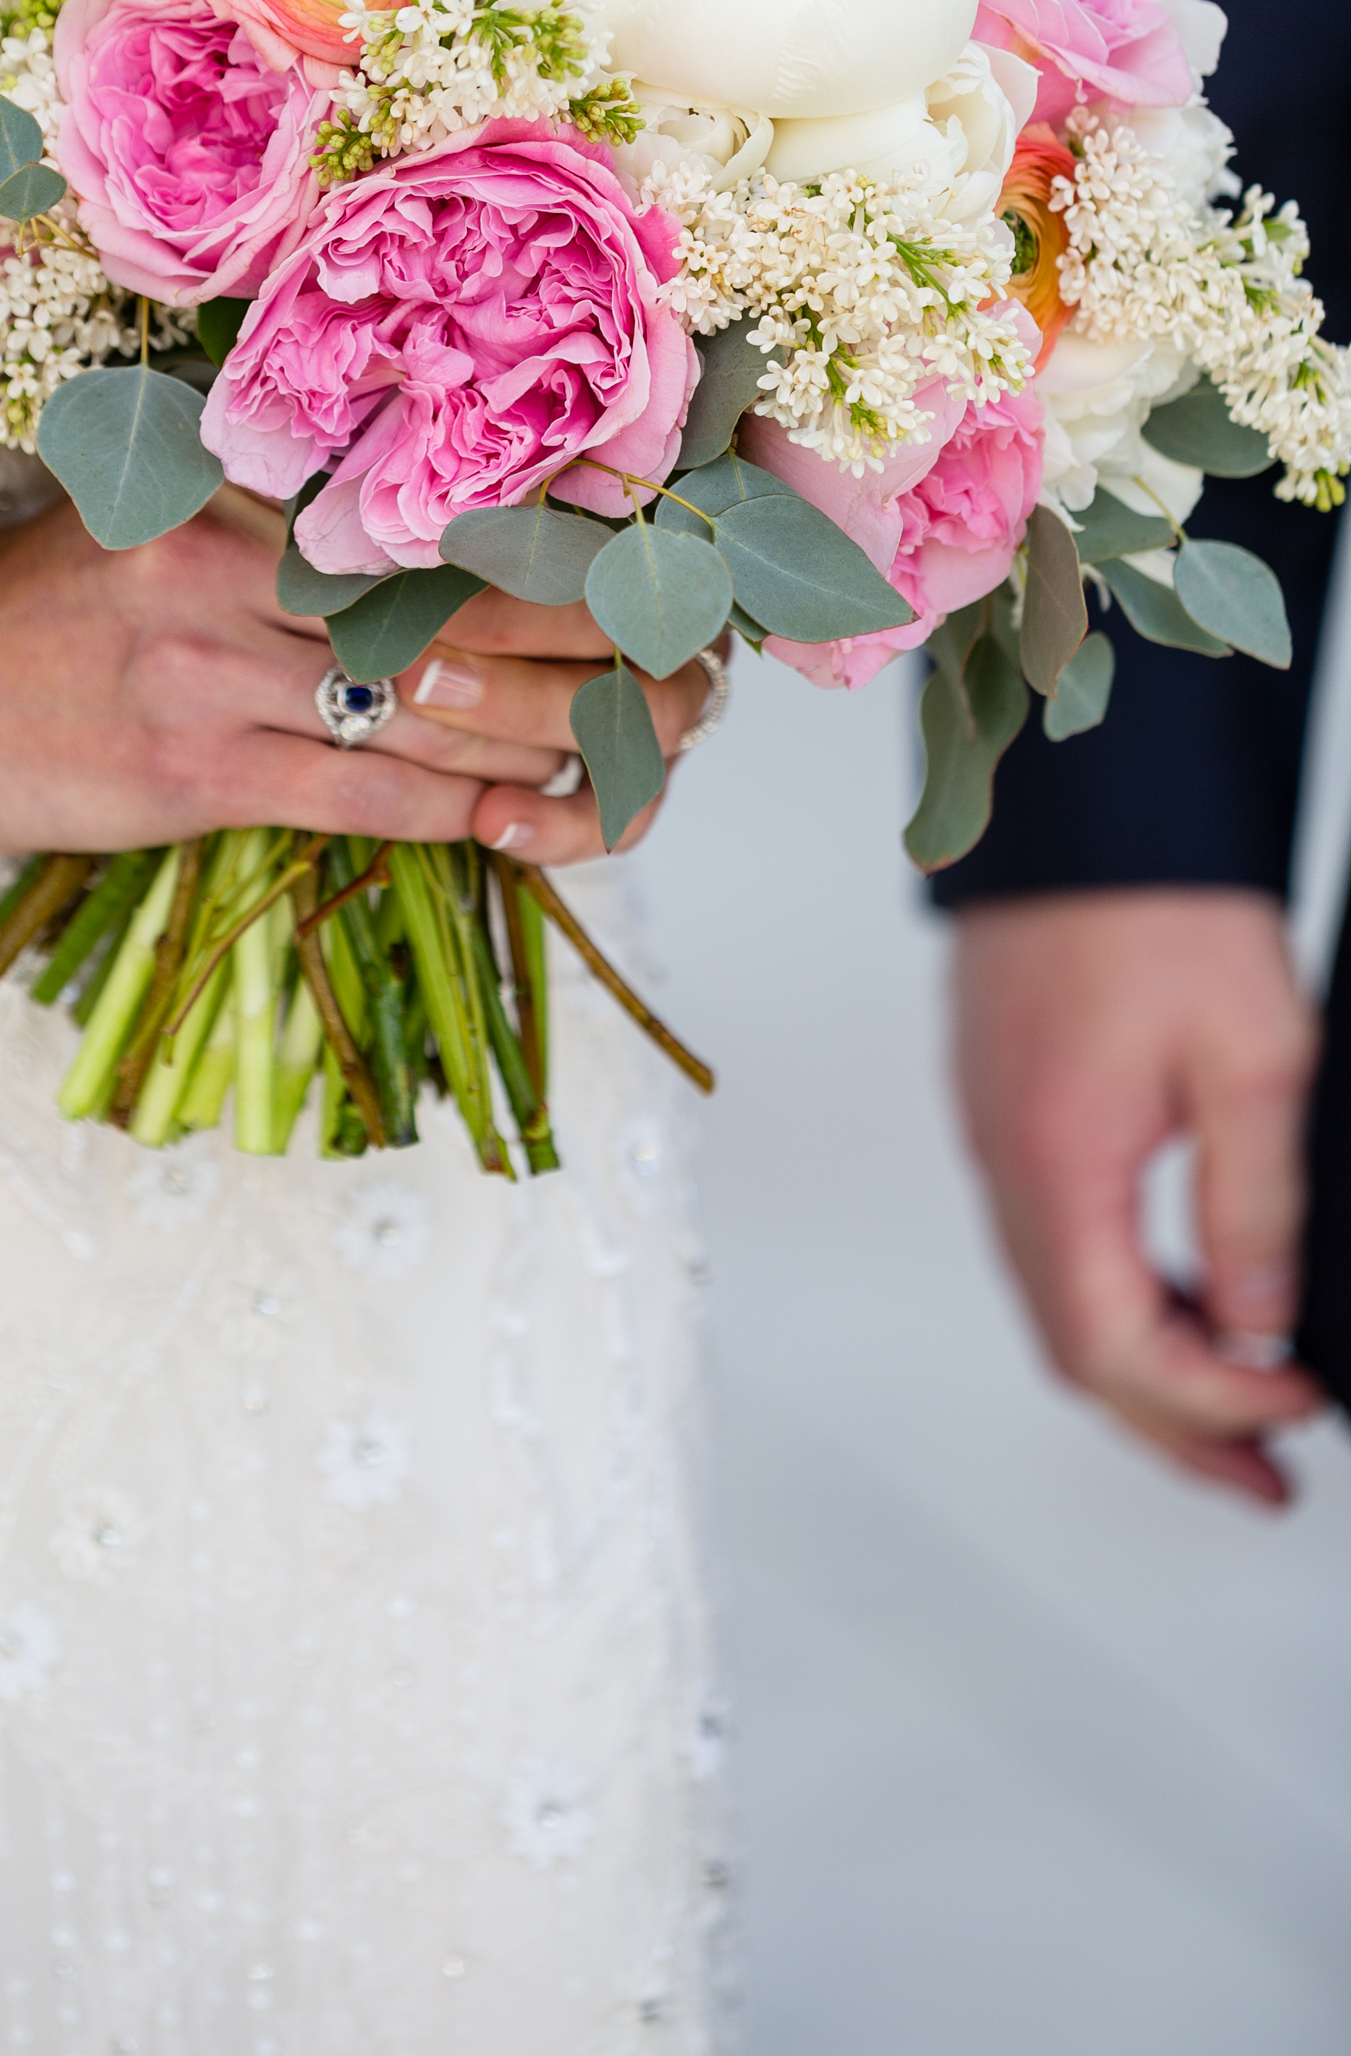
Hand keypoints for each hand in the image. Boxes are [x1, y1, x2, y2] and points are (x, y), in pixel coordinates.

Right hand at [0, 495, 710, 864]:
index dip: (573, 539)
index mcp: (242, 479)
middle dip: (603, 646)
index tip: (666, 562)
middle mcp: (234, 560)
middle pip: (470, 605)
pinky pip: (374, 796)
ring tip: (641, 747)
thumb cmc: (69, 599)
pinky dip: (467, 809)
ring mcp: (214, 668)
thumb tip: (487, 537)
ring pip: (439, 711)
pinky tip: (530, 815)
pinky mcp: (197, 770)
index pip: (445, 505)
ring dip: (560, 738)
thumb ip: (303, 517)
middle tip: (692, 671)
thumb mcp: (172, 511)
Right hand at [950, 890, 1325, 1503]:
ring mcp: (993, 1136)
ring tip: (1243, 1410)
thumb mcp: (1254, 1061)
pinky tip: (1188, 1300)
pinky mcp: (1005, 1109)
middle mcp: (1003, 1161)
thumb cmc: (1157, 909)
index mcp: (1056, 1160)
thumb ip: (1255, 1210)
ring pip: (1055, 1302)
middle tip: (1267, 1483)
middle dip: (1171, 1431)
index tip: (1297, 1406)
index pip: (1115, 1346)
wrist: (1082, 806)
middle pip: (1070, 1349)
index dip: (1211, 1402)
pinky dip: (1118, 1299)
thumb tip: (1259, 1332)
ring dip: (1145, 1371)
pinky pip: (1049, 1243)